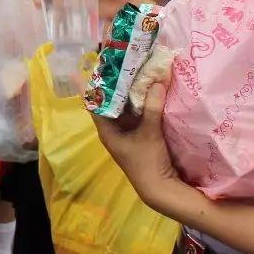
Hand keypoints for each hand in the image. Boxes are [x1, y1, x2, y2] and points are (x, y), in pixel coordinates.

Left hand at [92, 80, 183, 211]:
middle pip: (110, 103)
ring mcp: (125, 133)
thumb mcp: (149, 132)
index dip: (95, 86)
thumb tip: (157, 82)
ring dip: (130, 94)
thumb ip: (152, 107)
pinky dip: (141, 104)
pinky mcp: (139, 135)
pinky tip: (149, 90)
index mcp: (106, 130)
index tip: (98, 68)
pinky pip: (136, 115)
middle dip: (117, 86)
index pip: (94, 103)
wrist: (160, 187)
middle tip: (123, 65)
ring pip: (124, 109)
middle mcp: (112, 130)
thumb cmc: (147, 161)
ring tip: (136, 72)